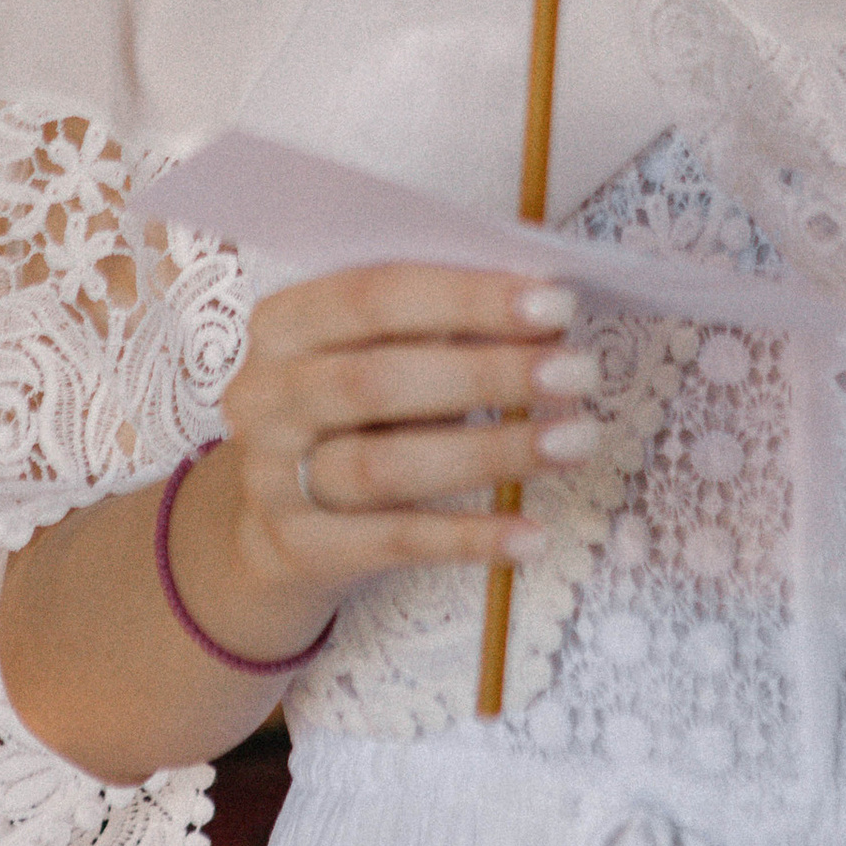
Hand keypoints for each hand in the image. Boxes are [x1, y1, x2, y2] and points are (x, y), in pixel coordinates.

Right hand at [192, 261, 604, 619]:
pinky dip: (469, 538)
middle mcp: (266, 398)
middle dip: (489, 374)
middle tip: (578, 373)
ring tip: (575, 441)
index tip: (555, 304)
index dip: (467, 297)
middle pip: (378, 382)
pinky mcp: (303, 548)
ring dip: (492, 452)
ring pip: (387, 466)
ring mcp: (275, 478)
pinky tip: (531, 533)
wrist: (268, 522)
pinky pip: (396, 541)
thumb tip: (543, 312)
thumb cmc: (348, 411)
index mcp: (283, 324)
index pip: (373, 296)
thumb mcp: (369, 353)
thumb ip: (438, 327)